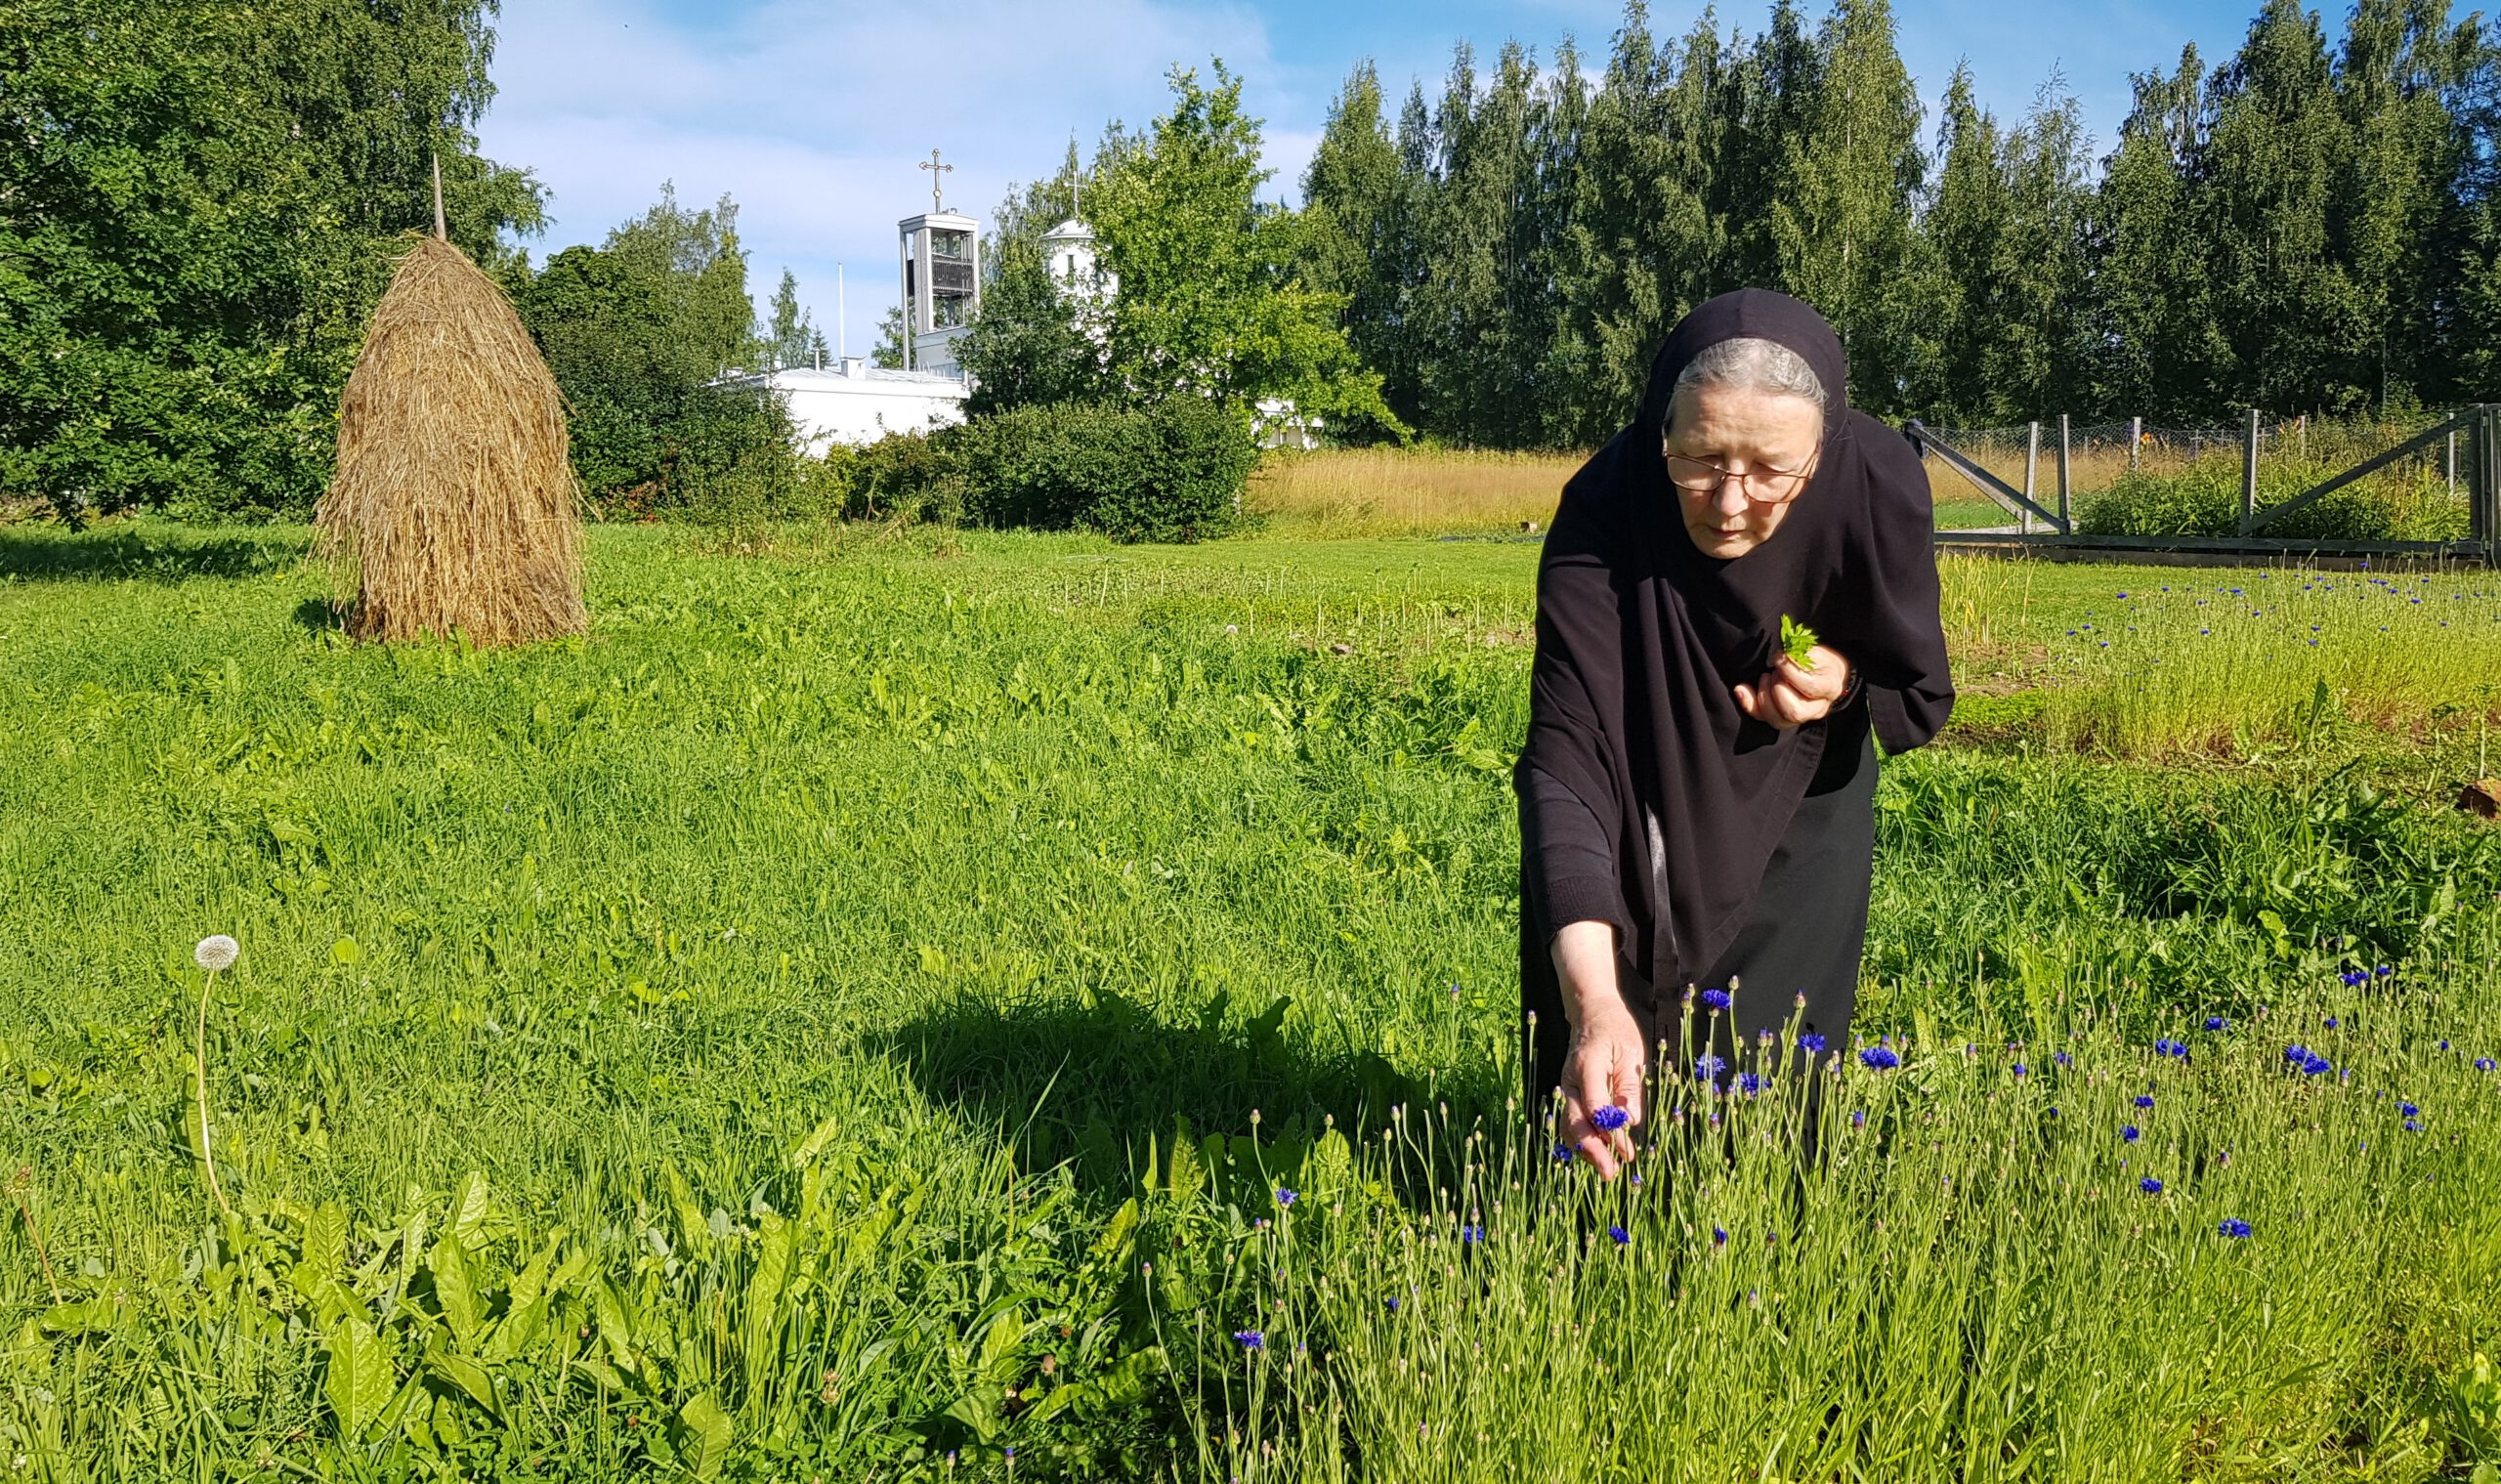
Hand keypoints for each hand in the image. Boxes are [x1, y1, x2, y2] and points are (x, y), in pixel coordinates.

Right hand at [1560, 994, 1646, 1179]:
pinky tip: (1600, 1153)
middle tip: (1611, 1173)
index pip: (1594, 1105)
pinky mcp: (1569, 1096)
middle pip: (1575, 1122)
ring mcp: (1566, 1089)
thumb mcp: (1631, 1053)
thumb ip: (1629, 1087)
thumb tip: (1630, 1121)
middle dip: (1592, 1150)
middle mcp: (1570, 1080)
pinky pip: (1571, 1123)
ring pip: (1569, 1127)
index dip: (1610, 1131)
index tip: (1627, 1150)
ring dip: (1586, 1150)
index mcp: (1587, 1064)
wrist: (1592, 1015)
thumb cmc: (1616, 1031)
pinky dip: (1583, 1141)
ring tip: (1607, 1169)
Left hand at [1734, 645, 1850, 729]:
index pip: (1810, 688)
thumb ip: (1801, 656)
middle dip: (1777, 688)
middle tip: (1774, 671)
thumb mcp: (1816, 652)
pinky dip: (1748, 703)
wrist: (1821, 674)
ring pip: (1777, 720)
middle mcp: (1816, 709)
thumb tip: (1783, 658)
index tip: (1779, 657)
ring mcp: (1799, 718)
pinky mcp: (1780, 718)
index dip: (1790, 672)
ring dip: (1764, 695)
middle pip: (1793, 712)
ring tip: (1766, 676)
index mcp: (1829, 688)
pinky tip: (1741, 688)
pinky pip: (1761, 717)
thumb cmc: (1818, 661)